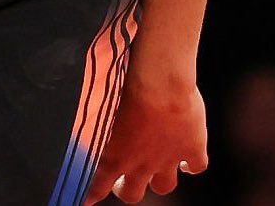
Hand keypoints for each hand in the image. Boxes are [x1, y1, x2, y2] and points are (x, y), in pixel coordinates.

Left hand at [83, 75, 207, 202]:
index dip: (93, 194)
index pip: (98, 185)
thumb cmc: (122, 85)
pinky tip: (187, 159)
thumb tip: (77, 121)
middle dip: (126, 188)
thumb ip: (89, 122)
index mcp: (114, 154)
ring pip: (164, 186)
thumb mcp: (97, 105)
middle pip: (132, 194)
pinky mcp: (192, 148)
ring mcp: (168, 158)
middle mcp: (140, 162)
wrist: (160, 81)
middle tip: (123, 179)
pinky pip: (196, 166)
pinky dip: (192, 165)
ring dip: (159, 180)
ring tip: (156, 169)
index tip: (86, 199)